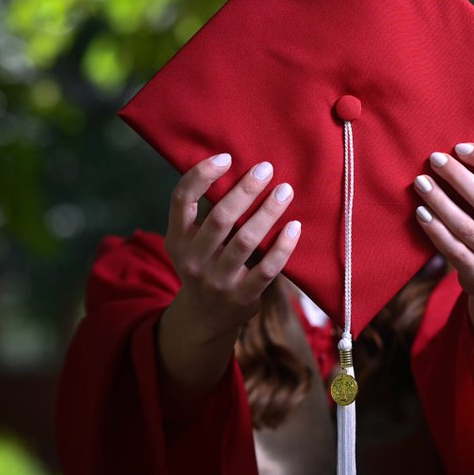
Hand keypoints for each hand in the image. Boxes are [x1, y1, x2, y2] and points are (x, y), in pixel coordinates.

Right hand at [158, 153, 300, 397]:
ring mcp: (217, 280)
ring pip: (245, 240)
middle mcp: (193, 259)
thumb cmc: (206, 265)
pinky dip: (283, 246)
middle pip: (220, 218)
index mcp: (177, 239)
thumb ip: (205, 214)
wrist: (206, 318)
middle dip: (245, 190)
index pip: (181, 200)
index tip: (226, 156)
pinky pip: (267, 268)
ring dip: (268, 213)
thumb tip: (241, 169)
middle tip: (266, 169)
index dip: (201, 175)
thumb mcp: (191, 242)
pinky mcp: (242, 296)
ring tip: (285, 191)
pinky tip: (296, 227)